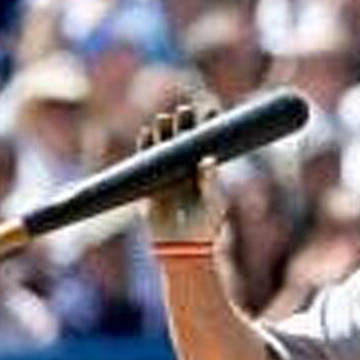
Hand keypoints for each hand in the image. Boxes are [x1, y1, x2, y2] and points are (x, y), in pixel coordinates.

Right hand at [140, 104, 224, 242]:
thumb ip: (210, 182)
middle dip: (184, 124)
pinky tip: (146, 134)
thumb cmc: (205, 227)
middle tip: (184, 110)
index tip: (212, 111)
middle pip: (184, 140)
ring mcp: (168, 175)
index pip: (207, 143)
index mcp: (204, 171)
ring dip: (163, 131)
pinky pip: (146, 161)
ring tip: (163, 118)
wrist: (183, 248)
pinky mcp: (150, 184)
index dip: (209, 126)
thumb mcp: (213, 204)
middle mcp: (186, 169)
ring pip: (164, 147)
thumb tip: (209, 159)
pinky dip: (145, 147)